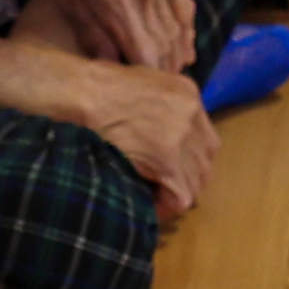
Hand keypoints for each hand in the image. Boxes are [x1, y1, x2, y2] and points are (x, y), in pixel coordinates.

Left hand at [31, 0, 198, 82]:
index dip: (149, 80)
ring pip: (180, 28)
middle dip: (165, 72)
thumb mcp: (68, 0)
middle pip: (169, 45)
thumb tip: (113, 72)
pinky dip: (185, 29)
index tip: (143, 97)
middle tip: (157, 94)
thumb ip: (93, 38)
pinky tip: (182, 47)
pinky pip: (184, 6)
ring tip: (171, 75)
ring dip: (178, 54)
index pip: (148, 55)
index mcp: (118, 0)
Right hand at [64, 57, 219, 225]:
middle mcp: (193, 113)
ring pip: (195, 181)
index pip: (204, 136)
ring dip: (174, 192)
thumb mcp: (142, 82)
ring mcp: (183, 137)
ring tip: (151, 194)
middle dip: (186, 177)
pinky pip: (180, 198)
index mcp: (188, 93)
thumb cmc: (99, 86)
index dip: (188, 157)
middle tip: (161, 185)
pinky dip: (165, 206)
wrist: (84, 95)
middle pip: (205, 160)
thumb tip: (160, 130)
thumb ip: (161, 104)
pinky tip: (148, 203)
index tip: (169, 167)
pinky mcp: (168, 161)